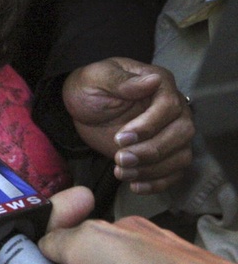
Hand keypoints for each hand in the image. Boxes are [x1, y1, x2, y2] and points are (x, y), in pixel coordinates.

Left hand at [63, 57, 194, 193]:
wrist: (82, 108)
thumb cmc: (89, 87)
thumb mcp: (97, 78)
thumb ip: (121, 80)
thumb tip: (153, 80)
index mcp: (160, 84)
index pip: (169, 106)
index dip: (149, 126)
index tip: (121, 139)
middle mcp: (174, 108)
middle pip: (182, 133)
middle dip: (151, 151)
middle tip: (120, 158)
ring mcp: (171, 132)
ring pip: (181, 155)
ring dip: (153, 169)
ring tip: (121, 173)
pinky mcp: (163, 153)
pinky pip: (175, 172)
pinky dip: (158, 183)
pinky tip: (134, 185)